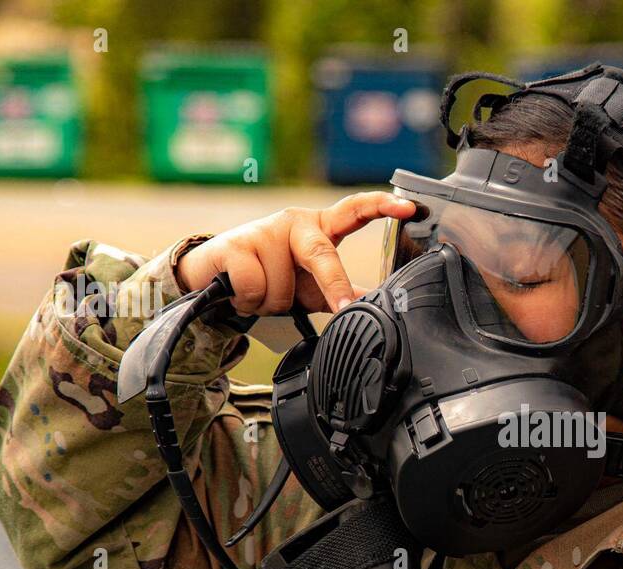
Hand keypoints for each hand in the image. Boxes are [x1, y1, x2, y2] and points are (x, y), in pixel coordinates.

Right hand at [175, 192, 416, 314]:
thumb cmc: (271, 276)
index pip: (355, 211)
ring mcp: (264, 230)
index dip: (381, 207)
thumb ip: (341, 291)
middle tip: (343, 307)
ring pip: (285, 286)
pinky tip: (241, 290)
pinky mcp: (235, 244)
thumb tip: (375, 303)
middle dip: (331, 285)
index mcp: (320, 229)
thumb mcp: (311, 286)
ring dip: (273, 302)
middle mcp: (295, 223)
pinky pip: (256, 288)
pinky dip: (250, 302)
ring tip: (262, 292)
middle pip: (322, 255)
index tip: (409, 208)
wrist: (214, 276)